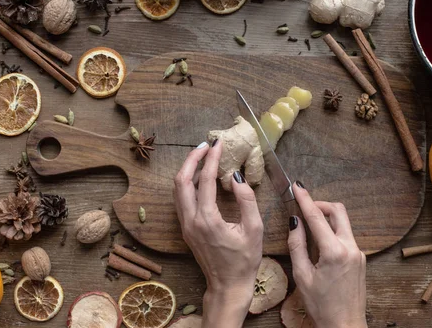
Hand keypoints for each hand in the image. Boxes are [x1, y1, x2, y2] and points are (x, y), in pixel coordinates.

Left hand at [174, 140, 263, 327]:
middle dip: (192, 159)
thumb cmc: (245, 261)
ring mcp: (186, 225)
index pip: (205, 180)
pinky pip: (181, 199)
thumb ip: (247, 200)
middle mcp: (191, 221)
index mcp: (207, 220)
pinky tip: (200, 177)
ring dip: (187, 170)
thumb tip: (236, 177)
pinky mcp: (186, 229)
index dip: (211, 159)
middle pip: (181, 181)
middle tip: (206, 145)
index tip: (218, 144)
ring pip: (177, 190)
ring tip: (202, 156)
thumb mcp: (254, 229)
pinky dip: (187, 183)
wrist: (228, 286)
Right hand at [288, 182, 366, 327]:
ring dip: (326, 218)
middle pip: (338, 211)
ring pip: (343, 223)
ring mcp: (358, 253)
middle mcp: (350, 248)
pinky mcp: (360, 259)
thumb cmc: (322, 306)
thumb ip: (297, 245)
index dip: (305, 199)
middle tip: (304, 206)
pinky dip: (332, 231)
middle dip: (320, 204)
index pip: (317, 217)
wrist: (345, 326)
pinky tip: (319, 242)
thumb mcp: (302, 276)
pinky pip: (346, 236)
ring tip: (309, 225)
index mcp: (334, 252)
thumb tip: (294, 223)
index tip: (297, 186)